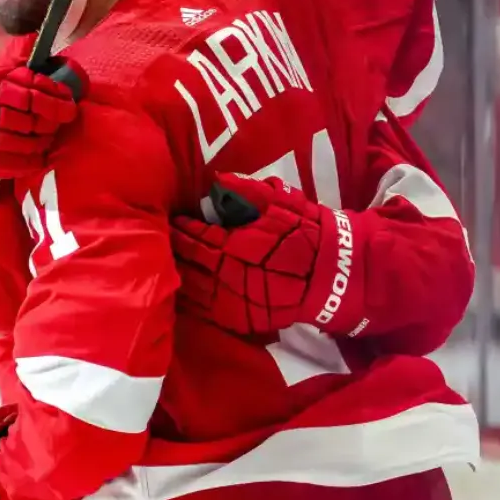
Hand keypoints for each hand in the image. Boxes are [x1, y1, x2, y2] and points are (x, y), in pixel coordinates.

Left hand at [171, 174, 367, 338]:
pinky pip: (208, 311)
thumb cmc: (308, 233)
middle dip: (176, 252)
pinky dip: (193, 301)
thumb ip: (246, 192)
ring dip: (180, 276)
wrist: (336, 273)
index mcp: (236, 246)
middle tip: (163, 241)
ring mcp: (235, 301)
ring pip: (195, 290)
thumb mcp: (281, 203)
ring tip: (166, 265)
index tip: (173, 220)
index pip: (198, 238)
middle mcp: (229, 276)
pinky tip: (184, 292)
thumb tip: (218, 180)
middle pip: (191, 264)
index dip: (183, 229)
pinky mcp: (243, 319)